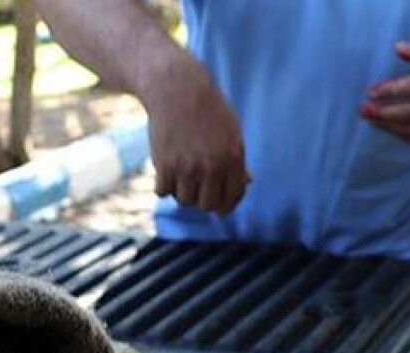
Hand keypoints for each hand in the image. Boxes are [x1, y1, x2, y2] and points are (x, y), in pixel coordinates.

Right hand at [145, 52, 249, 214]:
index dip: (225, 203)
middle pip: (207, 206)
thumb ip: (237, 160)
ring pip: (184, 200)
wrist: (177, 89)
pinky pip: (162, 192)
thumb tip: (247, 183)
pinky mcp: (164, 165)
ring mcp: (187, 167)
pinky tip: (166, 171)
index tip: (217, 201)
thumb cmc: (207, 110)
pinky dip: (163, 185)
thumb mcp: (231, 131)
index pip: (232, 197)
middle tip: (197, 188)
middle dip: (203, 199)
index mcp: (233, 157)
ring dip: (182, 191)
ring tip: (181, 175)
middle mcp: (211, 165)